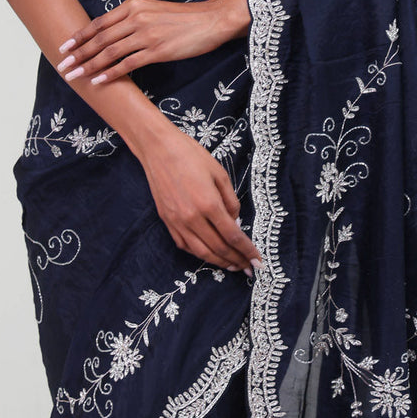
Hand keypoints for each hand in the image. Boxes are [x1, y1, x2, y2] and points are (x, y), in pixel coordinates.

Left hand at [55, 0, 250, 84]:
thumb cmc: (183, 18)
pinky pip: (128, 65)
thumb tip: (112, 34)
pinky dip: (110, 74)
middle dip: (77, 54)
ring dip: (88, 66)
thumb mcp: (153, 10)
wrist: (210, 20)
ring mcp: (146, 34)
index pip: (99, 23)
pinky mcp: (157, 50)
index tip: (64, 47)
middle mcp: (136, 18)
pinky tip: (99, 82)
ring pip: (109, 52)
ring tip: (74, 76)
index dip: (79, 36)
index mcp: (133, 6)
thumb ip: (132, 19)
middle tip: (62, 66)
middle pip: (99, 38)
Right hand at [137, 115, 263, 275]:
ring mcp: (177, 222)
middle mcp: (192, 218)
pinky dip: (199, 254)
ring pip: (201, 252)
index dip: (247, 250)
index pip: (233, 236)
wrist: (159, 149)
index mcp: (209, 204)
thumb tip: (235, 222)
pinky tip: (209, 255)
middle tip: (249, 268)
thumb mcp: (219, 173)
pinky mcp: (167, 222)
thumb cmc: (191, 156)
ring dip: (219, 263)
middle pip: (219, 248)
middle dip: (236, 260)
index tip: (257, 260)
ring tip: (233, 266)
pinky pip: (185, 246)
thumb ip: (230, 200)